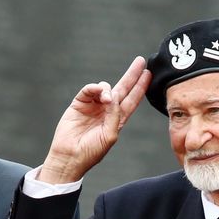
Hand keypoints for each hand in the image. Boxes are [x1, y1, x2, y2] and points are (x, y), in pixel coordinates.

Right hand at [38, 56, 150, 183]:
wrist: (70, 156)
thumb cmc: (91, 151)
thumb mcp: (110, 135)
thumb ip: (114, 115)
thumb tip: (112, 95)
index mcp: (117, 120)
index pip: (132, 100)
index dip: (140, 88)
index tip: (148, 75)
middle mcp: (106, 111)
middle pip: (122, 89)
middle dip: (131, 75)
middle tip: (140, 61)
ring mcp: (93, 106)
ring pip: (105, 88)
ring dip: (108, 89)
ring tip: (106, 98)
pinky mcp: (79, 103)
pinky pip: (89, 90)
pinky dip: (94, 88)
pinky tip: (98, 93)